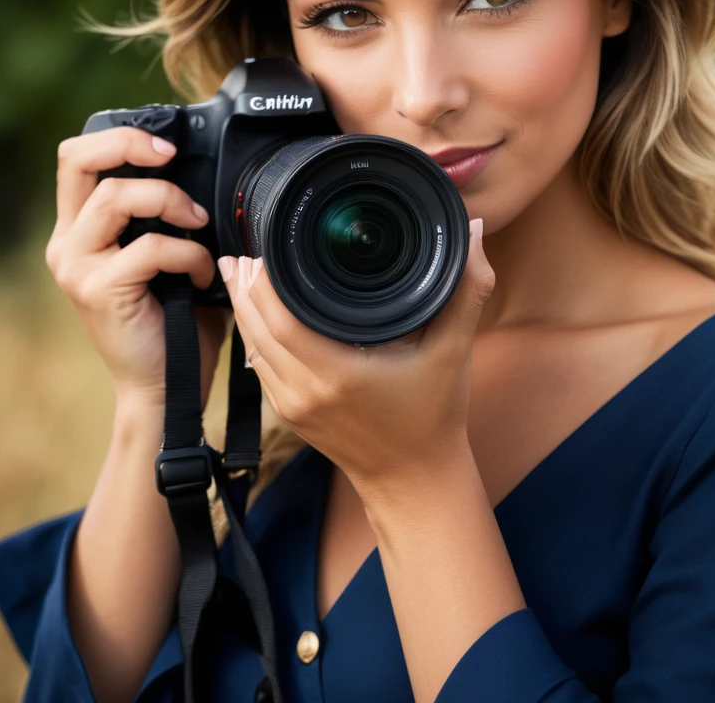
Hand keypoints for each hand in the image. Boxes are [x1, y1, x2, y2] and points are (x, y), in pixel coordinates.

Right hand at [45, 127, 229, 407]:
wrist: (166, 386)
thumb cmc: (177, 320)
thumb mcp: (171, 256)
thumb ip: (172, 217)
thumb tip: (212, 176)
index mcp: (82, 228)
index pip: (76, 159)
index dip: (118, 138)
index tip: (166, 145)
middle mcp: (69, 242)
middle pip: (75, 160)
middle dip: (128, 144)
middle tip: (172, 157)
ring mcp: (76, 266)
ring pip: (113, 198)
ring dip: (170, 202)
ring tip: (199, 224)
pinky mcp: (97, 291)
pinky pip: (148, 248)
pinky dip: (188, 253)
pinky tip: (203, 272)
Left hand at [217, 218, 494, 497]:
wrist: (416, 480)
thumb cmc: (435, 417)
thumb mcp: (454, 351)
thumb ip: (467, 290)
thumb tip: (475, 233)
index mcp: (337, 374)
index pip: (281, 320)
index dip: (265, 284)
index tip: (265, 249)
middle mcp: (306, 392)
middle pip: (257, 332)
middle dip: (245, 290)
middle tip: (241, 253)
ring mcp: (294, 408)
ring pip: (254, 351)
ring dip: (244, 312)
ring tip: (238, 275)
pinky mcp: (292, 416)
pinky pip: (262, 369)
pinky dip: (255, 338)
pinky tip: (256, 317)